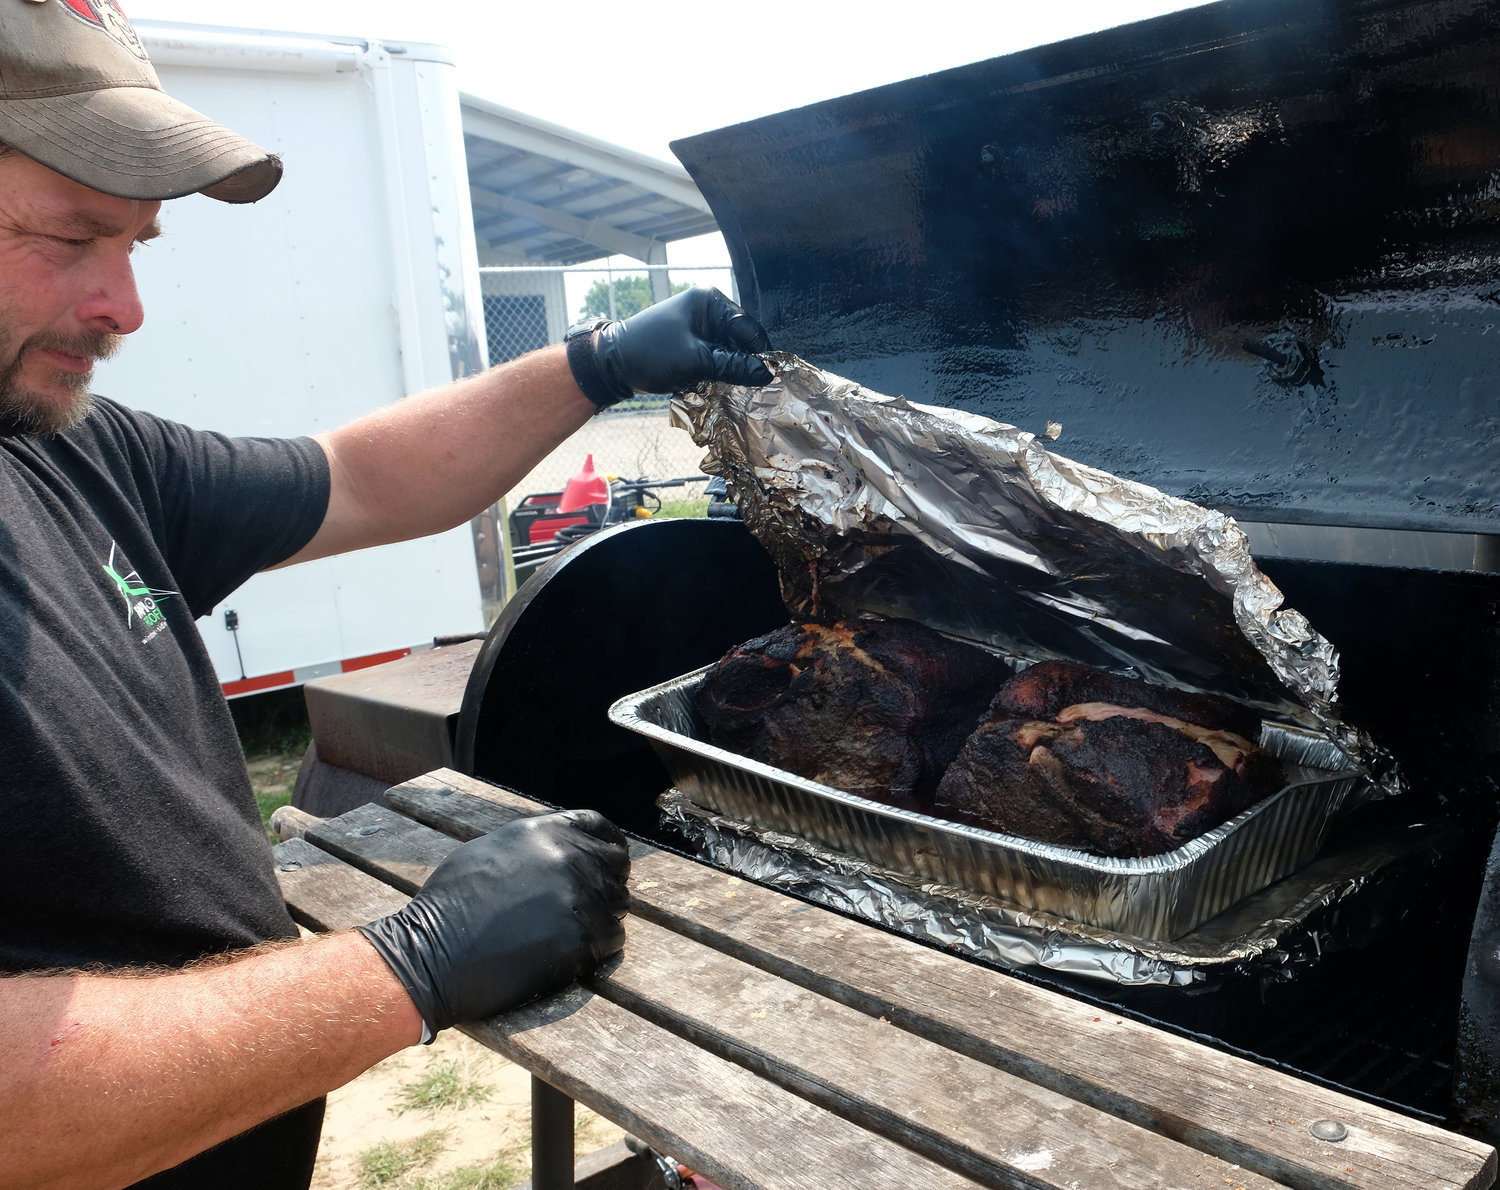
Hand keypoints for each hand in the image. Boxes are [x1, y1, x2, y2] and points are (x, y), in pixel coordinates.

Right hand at [357, 810, 629, 1040]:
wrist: (434, 953)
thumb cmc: (451, 903)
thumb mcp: (492, 850)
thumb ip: (534, 845)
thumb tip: (560, 849)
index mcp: (545, 832)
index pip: (599, 827)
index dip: (607, 844)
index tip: (609, 859)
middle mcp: (568, 857)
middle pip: (615, 865)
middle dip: (607, 881)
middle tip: (592, 901)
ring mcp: (578, 898)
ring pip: (617, 903)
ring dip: (604, 914)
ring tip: (577, 928)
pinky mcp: (581, 938)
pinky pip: (613, 937)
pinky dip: (601, 944)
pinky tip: (577, 950)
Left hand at [574, 287, 772, 405]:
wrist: (611, 364)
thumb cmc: (649, 354)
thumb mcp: (695, 361)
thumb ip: (733, 366)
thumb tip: (766, 375)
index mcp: (710, 301)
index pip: (749, 328)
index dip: (758, 356)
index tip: (765, 382)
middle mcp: (708, 307)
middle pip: (741, 340)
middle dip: (743, 364)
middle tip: (745, 389)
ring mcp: (699, 324)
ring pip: (728, 351)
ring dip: (728, 370)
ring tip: (726, 387)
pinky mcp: (691, 340)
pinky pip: (714, 355)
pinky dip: (716, 370)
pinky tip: (712, 384)